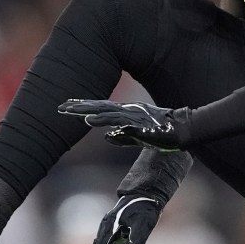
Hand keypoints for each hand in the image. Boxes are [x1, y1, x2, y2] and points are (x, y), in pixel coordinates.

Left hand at [58, 99, 189, 149]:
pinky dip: (102, 119)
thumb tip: (106, 137)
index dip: (85, 106)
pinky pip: (115, 120)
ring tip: (69, 112)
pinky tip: (89, 121)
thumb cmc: (164, 133)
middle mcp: (127, 111)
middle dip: (79, 106)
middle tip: (60, 107)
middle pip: (99, 106)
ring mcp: (132, 115)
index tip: (68, 106)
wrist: (183, 130)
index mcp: (127, 112)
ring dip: (86, 111)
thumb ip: (123, 137)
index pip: (102, 107)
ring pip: (104, 112)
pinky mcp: (137, 121)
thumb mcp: (139, 137)